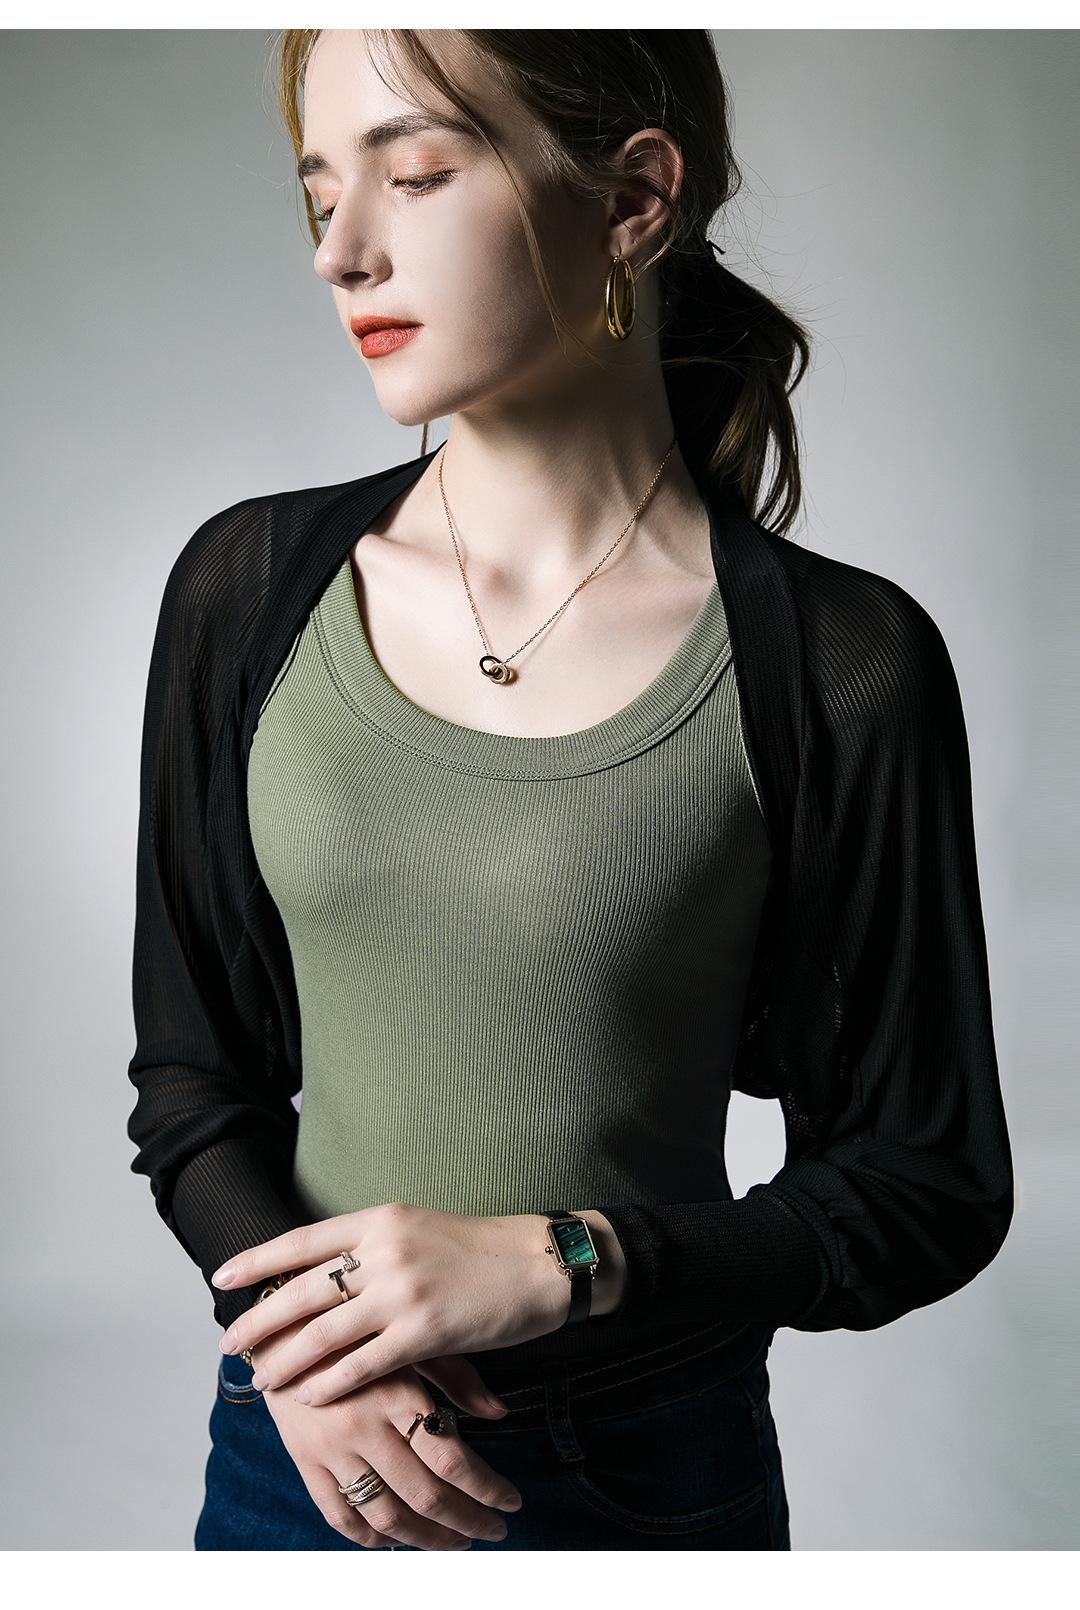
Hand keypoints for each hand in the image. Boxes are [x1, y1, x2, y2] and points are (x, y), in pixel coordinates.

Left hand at [214, 1202, 575, 1403]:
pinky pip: (363, 1364)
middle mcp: (385, 1250)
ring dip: (285, 1359)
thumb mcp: (419, 1229)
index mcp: (380, 1219)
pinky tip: (309, 1396)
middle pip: (303, 1290)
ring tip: (259, 1378)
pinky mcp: (425, 1332)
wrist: (538, 1263)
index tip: (222, 1276)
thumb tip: (325, 1272)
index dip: (258, 1259)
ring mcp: (404, 1291)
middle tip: (229, 1344)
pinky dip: (330, 1383)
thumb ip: (373, 1246)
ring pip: (324, 1332)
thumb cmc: (479, 1249)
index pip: (303, 1240)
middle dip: (260, 1319)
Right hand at [253, 1317, 521, 1549]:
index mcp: (396, 1390)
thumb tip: (499, 1412)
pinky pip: (339, 1515)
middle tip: (494, 1530)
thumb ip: (455, 1375)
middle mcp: (363, 1424)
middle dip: (468, 1521)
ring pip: (386, 1514)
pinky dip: (372, 1537)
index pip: (450, 1458)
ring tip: (455, 1542)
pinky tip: (397, 1540)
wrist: (282, 1320)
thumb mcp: (409, 1334)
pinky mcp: (305, 1461)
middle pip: (424, 1494)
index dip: (486, 1489)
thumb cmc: (358, 1323)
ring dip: (427, 1538)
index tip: (510, 1503)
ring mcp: (331, 1448)